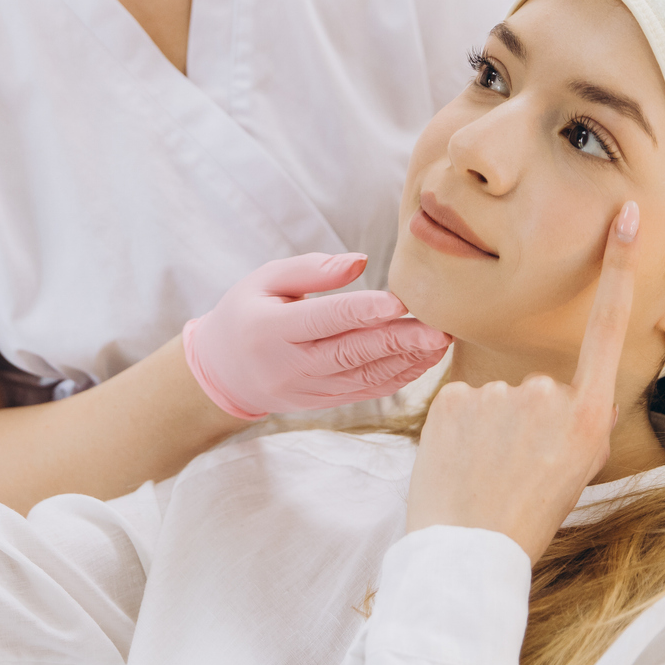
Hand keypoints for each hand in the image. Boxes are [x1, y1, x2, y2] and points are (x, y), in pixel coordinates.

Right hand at [183, 253, 452, 420]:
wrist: (224, 371)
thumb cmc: (247, 313)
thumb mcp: (265, 280)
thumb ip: (311, 269)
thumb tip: (360, 262)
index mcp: (271, 330)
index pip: (324, 319)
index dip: (362, 311)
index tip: (400, 301)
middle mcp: (291, 365)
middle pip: (351, 352)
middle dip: (399, 341)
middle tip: (438, 329)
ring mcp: (308, 389)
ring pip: (364, 377)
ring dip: (406, 361)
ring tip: (440, 343)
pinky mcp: (323, 402)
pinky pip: (365, 392)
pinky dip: (397, 377)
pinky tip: (423, 360)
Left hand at [404, 201, 639, 559]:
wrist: (467, 555)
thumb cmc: (522, 521)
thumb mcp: (570, 473)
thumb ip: (567, 421)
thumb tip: (552, 394)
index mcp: (588, 419)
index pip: (607, 328)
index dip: (615, 269)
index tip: (621, 215)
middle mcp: (549, 397)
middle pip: (537, 387)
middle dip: (523, 422)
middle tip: (512, 473)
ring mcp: (500, 396)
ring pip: (496, 399)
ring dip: (488, 430)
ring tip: (484, 476)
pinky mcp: (453, 398)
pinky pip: (460, 404)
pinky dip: (458, 430)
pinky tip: (460, 465)